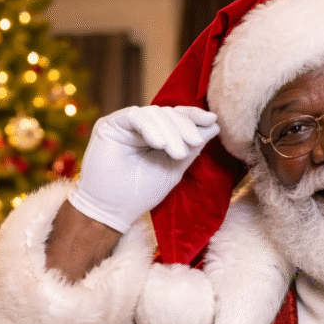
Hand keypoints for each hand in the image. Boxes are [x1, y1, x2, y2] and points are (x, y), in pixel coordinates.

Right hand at [69, 105, 219, 232]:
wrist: (113, 210)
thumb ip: (192, 148)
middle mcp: (139, 126)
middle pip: (167, 113)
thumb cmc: (141, 193)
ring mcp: (123, 124)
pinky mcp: (109, 125)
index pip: (175, 117)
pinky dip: (150, 128)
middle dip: (184, 127)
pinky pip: (134, 117)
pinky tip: (159, 144)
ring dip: (170, 131)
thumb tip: (214, 126)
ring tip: (178, 153)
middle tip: (195, 143)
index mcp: (154, 134)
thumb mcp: (174, 168)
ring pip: (153, 114)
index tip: (212, 120)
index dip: (193, 116)